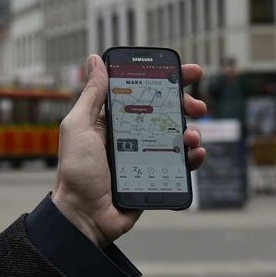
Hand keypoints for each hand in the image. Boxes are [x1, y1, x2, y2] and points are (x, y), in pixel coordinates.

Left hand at [52, 54, 207, 247]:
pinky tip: (196, 154)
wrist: (84, 216)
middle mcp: (130, 134)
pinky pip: (180, 163)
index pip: (141, 91)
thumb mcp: (79, 127)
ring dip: (191, 131)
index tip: (188, 73)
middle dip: (185, 105)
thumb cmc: (76, 171)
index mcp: (111, 119)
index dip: (165, 80)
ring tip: (191, 136)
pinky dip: (193, 157)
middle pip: (165, 112)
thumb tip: (95, 60)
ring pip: (176, 136)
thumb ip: (91, 95)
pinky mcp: (155, 176)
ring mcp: (144, 155)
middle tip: (198, 106)